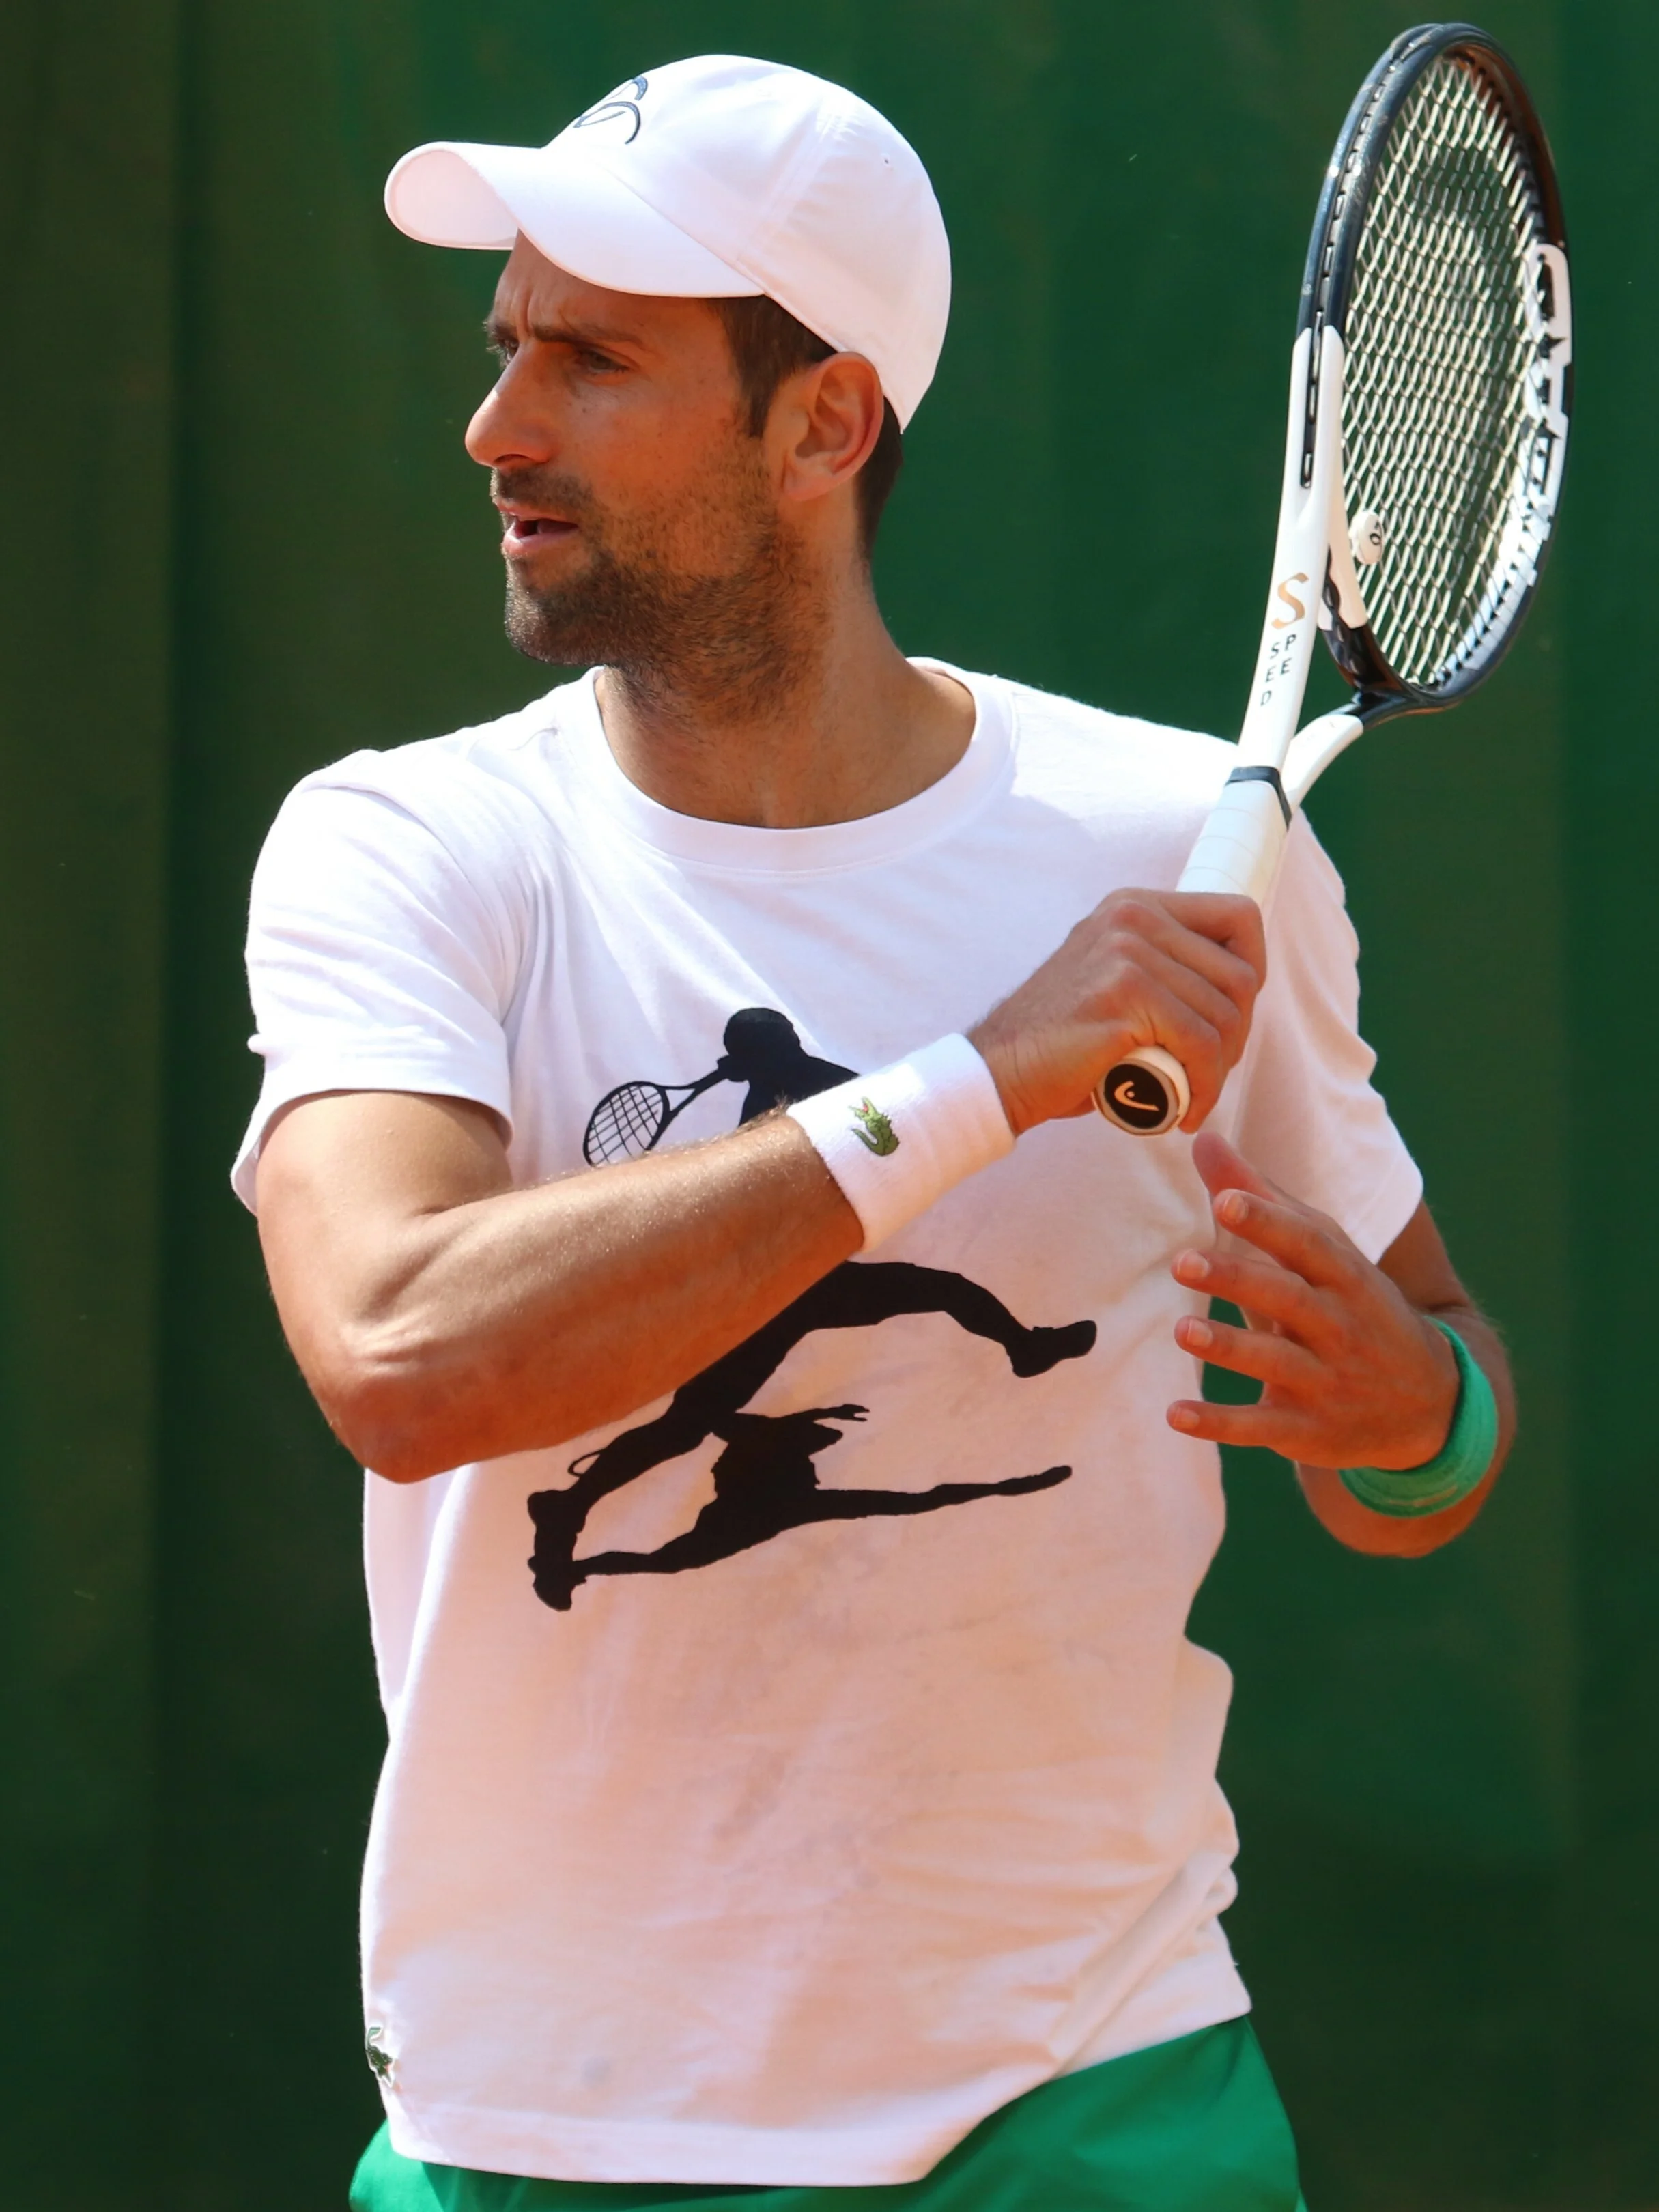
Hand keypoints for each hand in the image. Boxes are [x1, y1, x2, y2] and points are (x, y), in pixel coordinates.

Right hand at [969, 890, 1265, 1135]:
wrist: (1000, 1071)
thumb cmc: (1063, 1042)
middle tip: (1207, 1072)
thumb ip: (1159, 962)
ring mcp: (1127, 953)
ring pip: (1224, 1013)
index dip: (1253, 970)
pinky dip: (1205, 1086)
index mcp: (1135, 906)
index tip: (1230, 1018)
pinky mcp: (1124, 995)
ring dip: (1221, 1067)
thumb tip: (1232, 979)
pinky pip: (1201, 1044)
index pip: (1239, 916)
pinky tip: (1186, 1109)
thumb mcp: (1114, 977)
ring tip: (1193, 1093)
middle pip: (1239, 974)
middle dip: (1237, 1034)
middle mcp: (1134, 917)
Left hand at [1165, 1132, 1458, 1469]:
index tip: (1225, 1199)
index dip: (1269, 1221)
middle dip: (1239, 1280)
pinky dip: (1220, 1424)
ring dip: (1229, 1347)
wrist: (1429, 1405)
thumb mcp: (1325, 1254)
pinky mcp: (1307, 1430)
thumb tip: (1202, 1139)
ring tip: (1182, 1329)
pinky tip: (1177, 1416)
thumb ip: (1263, 1200)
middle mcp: (1339, 1328)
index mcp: (1345, 1277)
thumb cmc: (1354, 1307)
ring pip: (1276, 1363)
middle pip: (1290, 1300)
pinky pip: (1261, 1428)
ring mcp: (1326, 1382)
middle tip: (1183, 1262)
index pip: (1309, 1244)